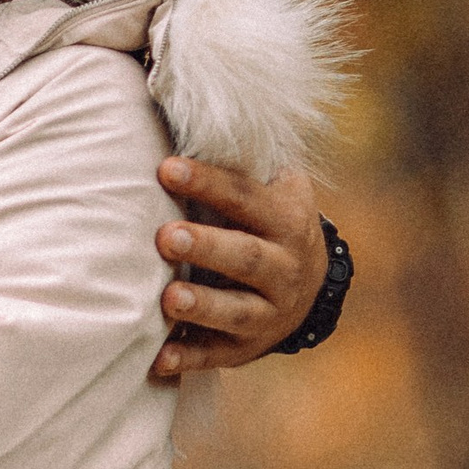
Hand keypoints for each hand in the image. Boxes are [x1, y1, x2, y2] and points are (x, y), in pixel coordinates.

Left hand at [150, 158, 327, 379]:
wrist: (309, 290)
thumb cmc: (266, 224)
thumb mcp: (270, 191)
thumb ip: (238, 164)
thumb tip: (177, 108)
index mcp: (286, 220)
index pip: (246, 197)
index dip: (208, 183)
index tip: (166, 169)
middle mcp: (285, 268)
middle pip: (247, 257)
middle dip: (207, 247)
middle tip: (165, 236)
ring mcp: (270, 313)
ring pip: (238, 311)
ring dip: (203, 305)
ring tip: (169, 299)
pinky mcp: (246, 348)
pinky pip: (217, 355)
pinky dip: (187, 359)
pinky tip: (158, 360)